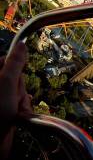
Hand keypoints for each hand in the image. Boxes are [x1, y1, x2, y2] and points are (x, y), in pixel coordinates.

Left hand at [0, 42, 31, 159]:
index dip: (15, 69)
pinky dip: (23, 109)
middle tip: (13, 99)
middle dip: (19, 89)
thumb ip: (14, 64)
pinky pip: (20, 102)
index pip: (6, 61)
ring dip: (22, 101)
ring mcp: (1, 98)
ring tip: (16, 111)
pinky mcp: (6, 109)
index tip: (15, 79)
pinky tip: (19, 115)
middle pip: (16, 77)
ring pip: (20, 91)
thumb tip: (21, 44)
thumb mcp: (6, 83)